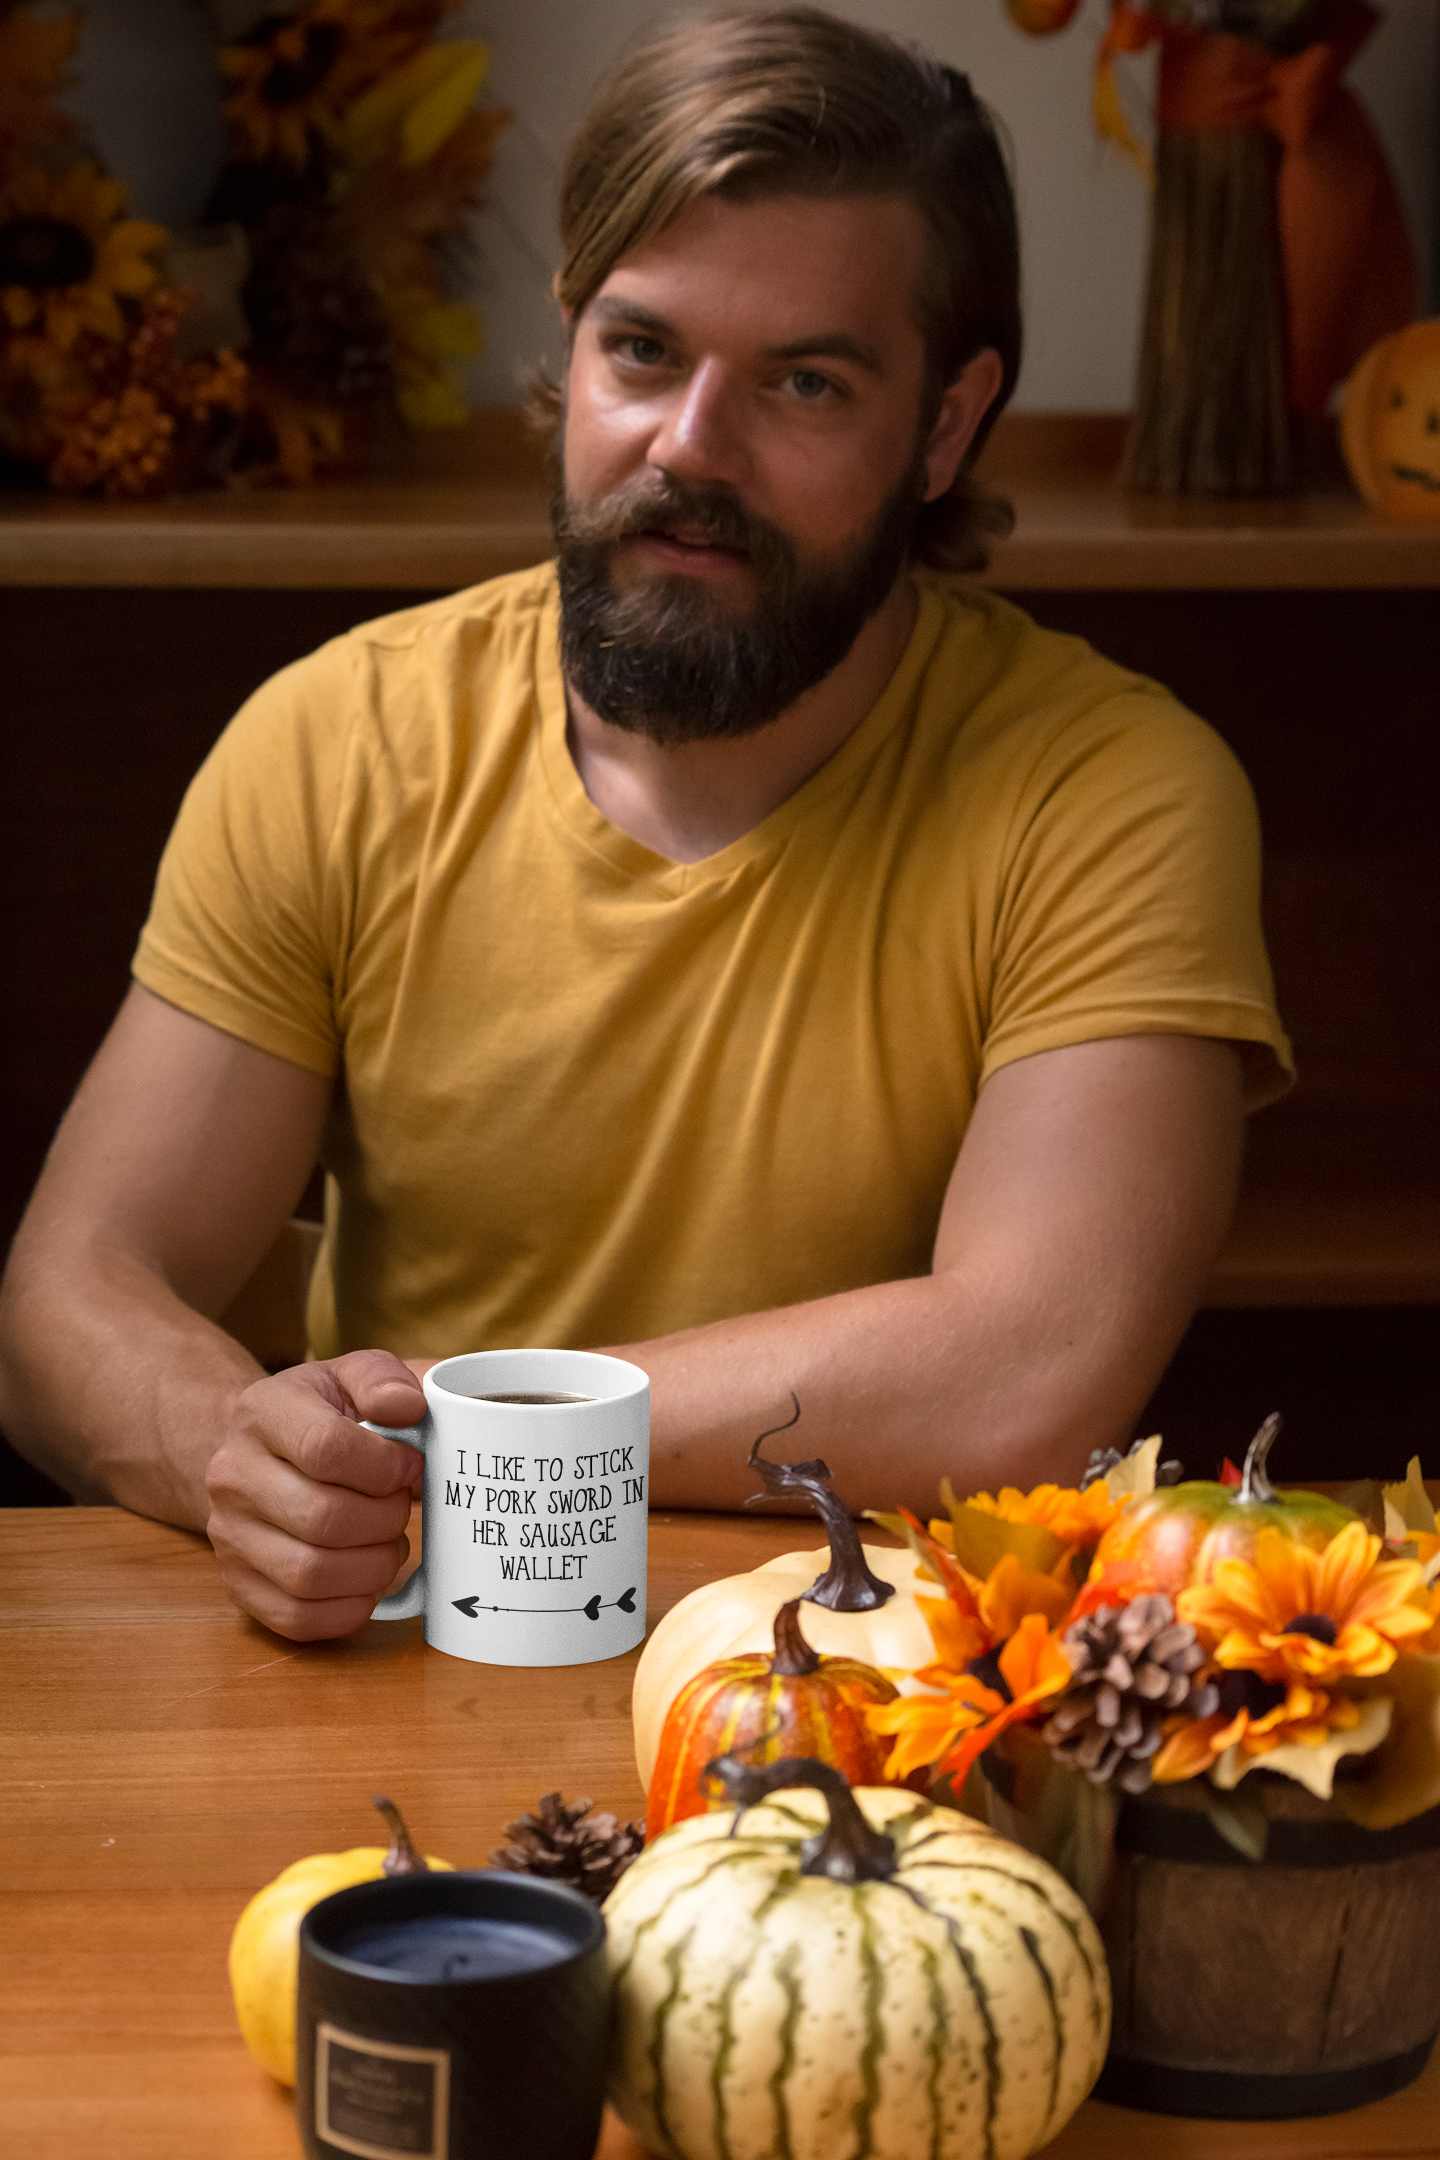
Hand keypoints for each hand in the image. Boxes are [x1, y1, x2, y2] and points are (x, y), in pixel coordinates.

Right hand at [204, 1350, 427, 1639]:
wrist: (257, 1452)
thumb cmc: (320, 1414)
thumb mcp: (351, 1375)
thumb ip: (384, 1379)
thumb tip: (410, 1407)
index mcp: (261, 1414)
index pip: (325, 1448)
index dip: (384, 1466)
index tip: (411, 1466)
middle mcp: (233, 1477)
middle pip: (322, 1518)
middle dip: (385, 1518)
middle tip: (402, 1507)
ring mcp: (229, 1536)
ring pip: (309, 1574)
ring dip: (373, 1566)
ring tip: (388, 1541)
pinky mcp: (239, 1585)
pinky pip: (297, 1618)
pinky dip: (349, 1608)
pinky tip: (367, 1578)